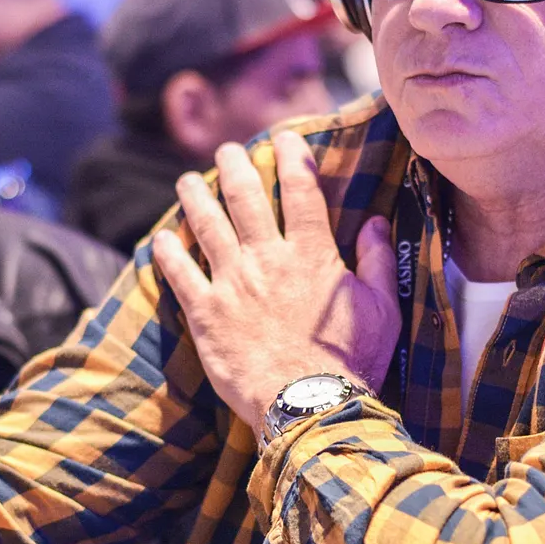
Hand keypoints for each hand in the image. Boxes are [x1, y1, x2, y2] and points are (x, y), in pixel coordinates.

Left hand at [152, 130, 400, 433]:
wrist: (310, 405)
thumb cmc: (353, 361)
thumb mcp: (383, 309)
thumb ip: (377, 262)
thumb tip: (374, 222)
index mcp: (312, 254)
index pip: (301, 190)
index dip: (291, 157)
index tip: (282, 138)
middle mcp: (267, 258)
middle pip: (244, 196)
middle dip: (233, 165)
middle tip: (226, 150)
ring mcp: (232, 284)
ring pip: (206, 225)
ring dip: (194, 197)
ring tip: (186, 180)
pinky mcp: (206, 314)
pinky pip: (180, 274)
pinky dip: (169, 252)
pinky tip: (161, 237)